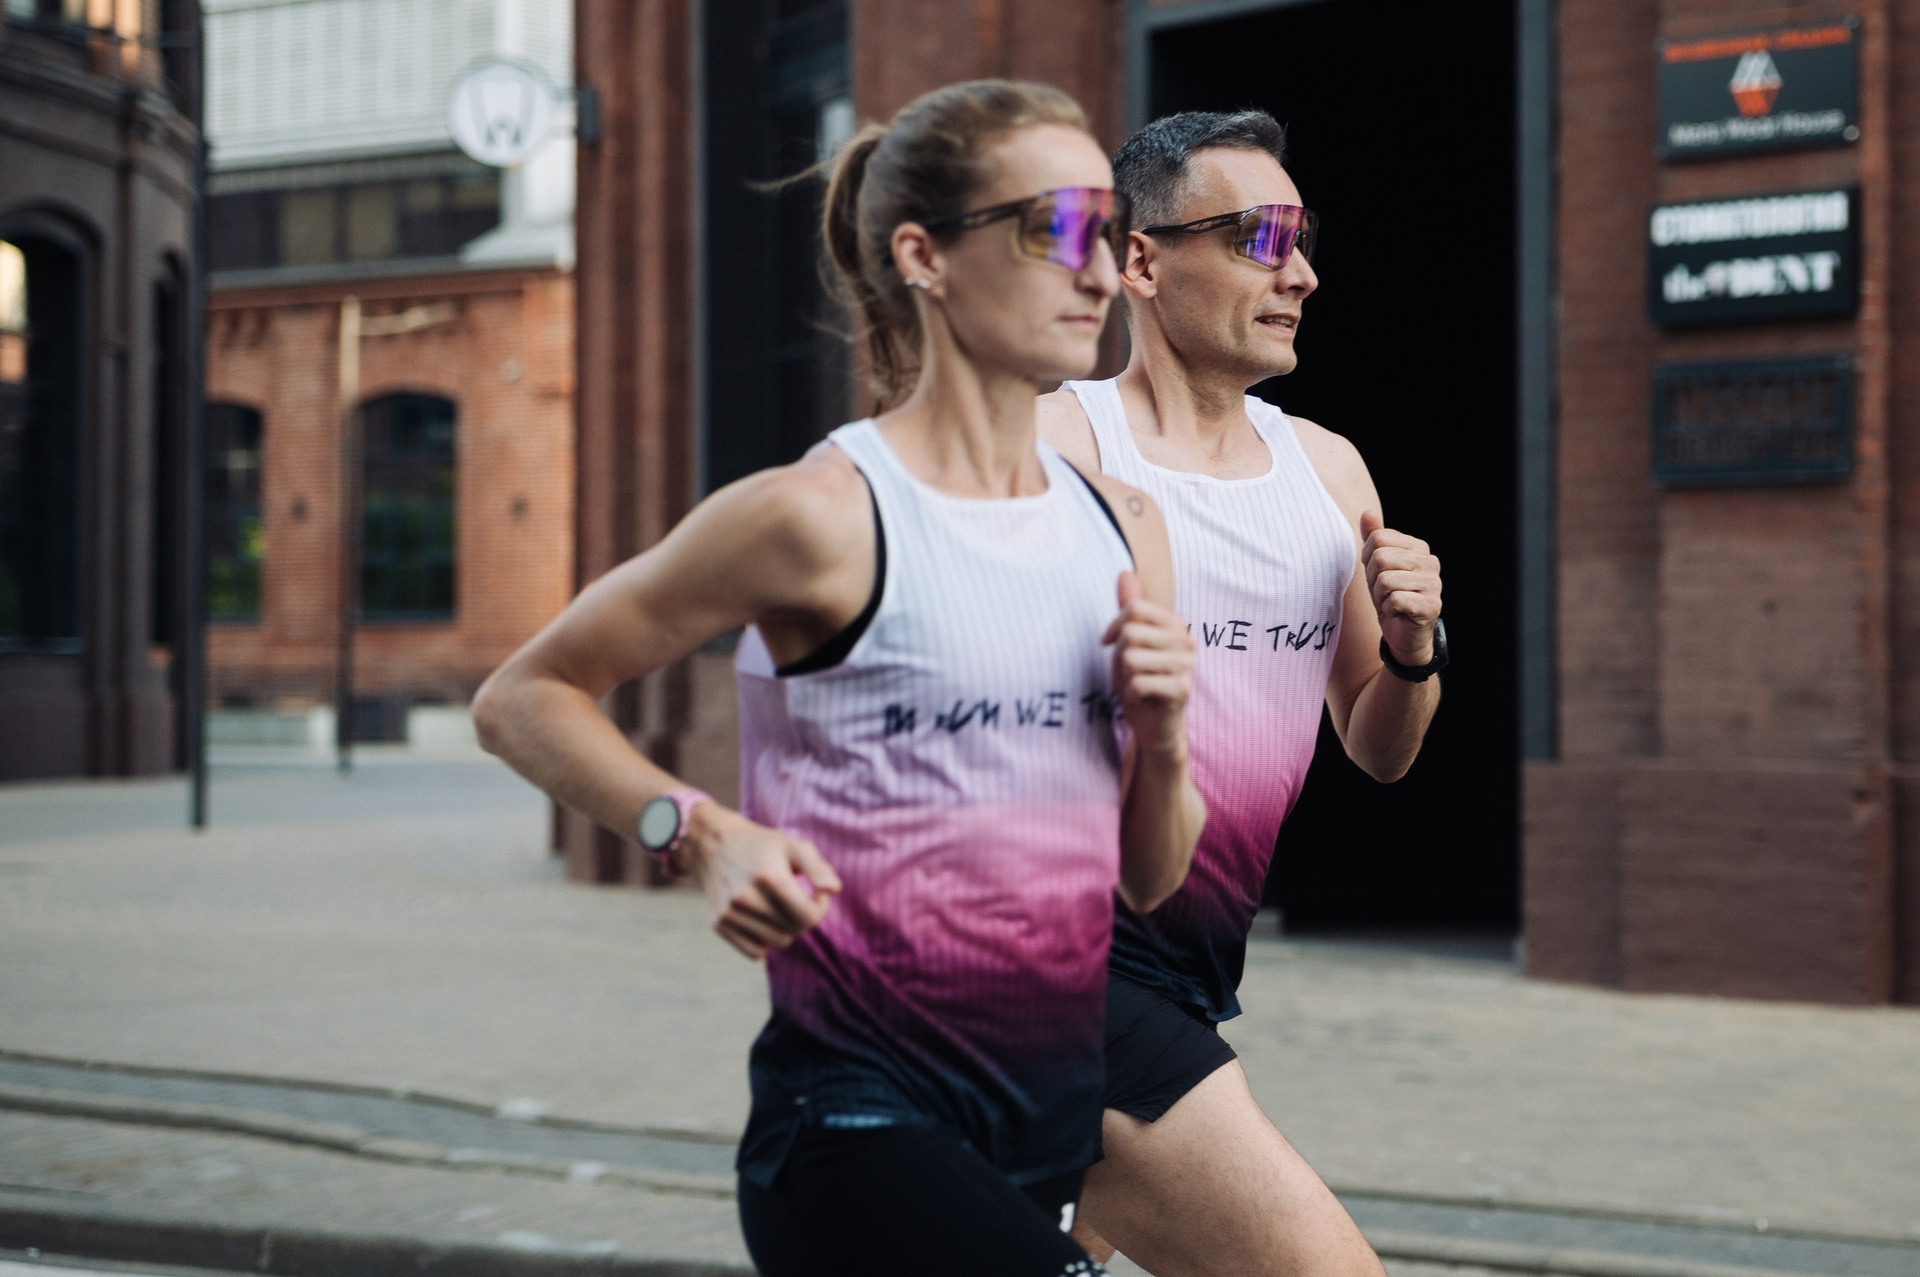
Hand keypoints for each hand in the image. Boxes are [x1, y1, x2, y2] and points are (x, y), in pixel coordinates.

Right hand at [676, 803, 841, 959]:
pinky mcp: (718, 924)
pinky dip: (763, 941)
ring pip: (776, 943)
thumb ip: (817, 868)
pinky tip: (760, 919)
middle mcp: (746, 898)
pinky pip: (755, 953)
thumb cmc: (761, 846)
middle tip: (795, 898)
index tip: (815, 895)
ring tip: (776, 906)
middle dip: (802, 916)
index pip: (808, 917)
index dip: (820, 908)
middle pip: (794, 930)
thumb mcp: (792, 847)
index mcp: (770, 877)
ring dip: (783, 929)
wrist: (712, 844)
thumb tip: (834, 890)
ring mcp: (729, 913)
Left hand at [1101, 570, 1193, 755]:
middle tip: (1132, 672)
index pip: (1135, 608)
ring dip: (1126, 676)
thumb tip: (1125, 571)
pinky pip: (1138, 683)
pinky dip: (1131, 694)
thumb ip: (1130, 608)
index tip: (1110, 643)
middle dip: (1121, 656)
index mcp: (1175, 624)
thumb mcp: (1129, 641)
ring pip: (1131, 658)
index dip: (1114, 627)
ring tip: (1139, 684)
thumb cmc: (1140, 679)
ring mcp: (1187, 665)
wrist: (1154, 724)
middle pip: (1131, 633)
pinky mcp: (1182, 690)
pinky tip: (1144, 699)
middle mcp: (1186, 641)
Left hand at [1360, 509, 1442, 667]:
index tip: (1379, 575)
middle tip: (1385, 592)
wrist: (1404, 635)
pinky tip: (1399, 613)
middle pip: (1380, 558)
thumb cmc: (1390, 597)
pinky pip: (1394, 600)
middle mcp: (1430, 562)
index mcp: (1418, 547)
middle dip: (1373, 579)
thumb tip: (1367, 513)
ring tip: (1392, 603)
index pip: (1378, 539)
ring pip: (1385, 580)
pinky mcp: (1431, 606)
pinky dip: (1388, 610)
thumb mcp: (1376, 566)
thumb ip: (1374, 538)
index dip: (1369, 560)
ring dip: (1380, 597)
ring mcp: (1434, 584)